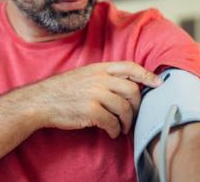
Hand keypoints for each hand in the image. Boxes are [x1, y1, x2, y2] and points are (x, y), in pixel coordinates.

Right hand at [27, 61, 161, 138]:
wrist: (41, 101)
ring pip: (124, 108)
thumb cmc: (63, 90)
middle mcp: (99, 79)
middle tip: (133, 115)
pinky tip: (111, 132)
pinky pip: (112, 122)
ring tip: (122, 128)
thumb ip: (104, 76)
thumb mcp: (84, 74)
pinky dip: (115, 130)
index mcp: (99, 68)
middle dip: (137, 106)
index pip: (130, 67)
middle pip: (132, 90)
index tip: (158, 83)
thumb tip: (127, 84)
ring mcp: (95, 94)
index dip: (147, 74)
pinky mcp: (90, 111)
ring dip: (126, 122)